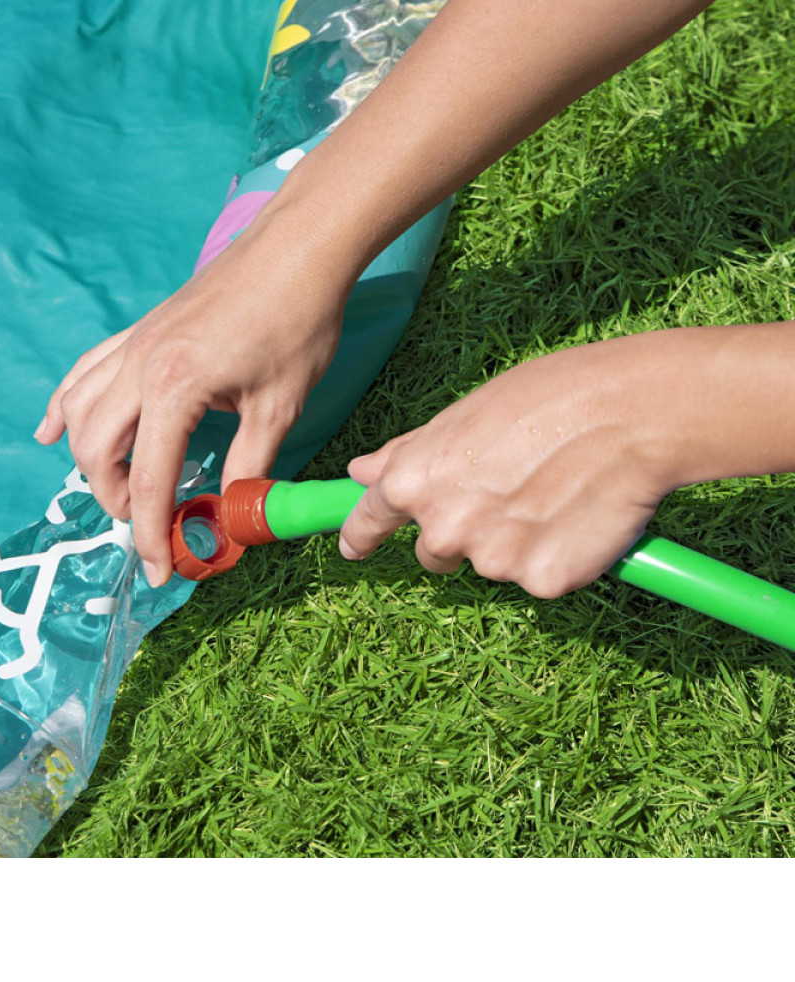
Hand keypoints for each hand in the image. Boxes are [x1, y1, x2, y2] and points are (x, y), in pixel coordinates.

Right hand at [35, 205, 353, 586]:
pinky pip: (83, 373)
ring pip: (79, 413)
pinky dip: (65, 407)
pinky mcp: (138, 331)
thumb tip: (231, 518)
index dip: (152, 534)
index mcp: (174, 389)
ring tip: (120, 489)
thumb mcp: (279, 406)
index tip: (161, 572)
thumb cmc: (296, 322)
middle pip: (96, 451)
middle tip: (152, 525)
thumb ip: (247, 468)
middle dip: (116, 500)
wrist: (295, 249)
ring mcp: (133, 345)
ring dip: (89, 459)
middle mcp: (139, 366)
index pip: (150, 481)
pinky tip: (53, 430)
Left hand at [338, 335, 681, 598]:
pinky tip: (578, 515)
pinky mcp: (542, 581)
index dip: (360, 535)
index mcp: (413, 481)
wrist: (629, 414)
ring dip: (514, 541)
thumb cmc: (545, 399)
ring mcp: (492, 561)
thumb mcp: (462, 416)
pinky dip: (556, 556)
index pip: (370, 520)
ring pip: (492, 563)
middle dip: (461, 531)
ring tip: (553, 491)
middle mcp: (443, 529)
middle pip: (436, 551)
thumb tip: (360, 472)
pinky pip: (540, 576)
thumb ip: (408, 452)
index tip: (353, 548)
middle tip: (508, 492)